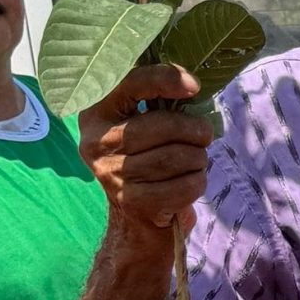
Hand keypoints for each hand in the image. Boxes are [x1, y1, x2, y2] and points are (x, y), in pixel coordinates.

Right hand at [79, 63, 212, 239]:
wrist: (134, 219)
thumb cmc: (145, 160)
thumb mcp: (140, 126)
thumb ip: (156, 102)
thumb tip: (191, 84)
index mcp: (96, 113)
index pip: (131, 84)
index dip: (166, 79)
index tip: (194, 86)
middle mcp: (96, 142)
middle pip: (162, 125)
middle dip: (195, 130)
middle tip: (203, 136)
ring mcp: (111, 174)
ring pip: (176, 157)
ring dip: (199, 158)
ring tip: (196, 160)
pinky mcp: (132, 202)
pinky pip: (182, 186)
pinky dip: (198, 182)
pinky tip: (191, 180)